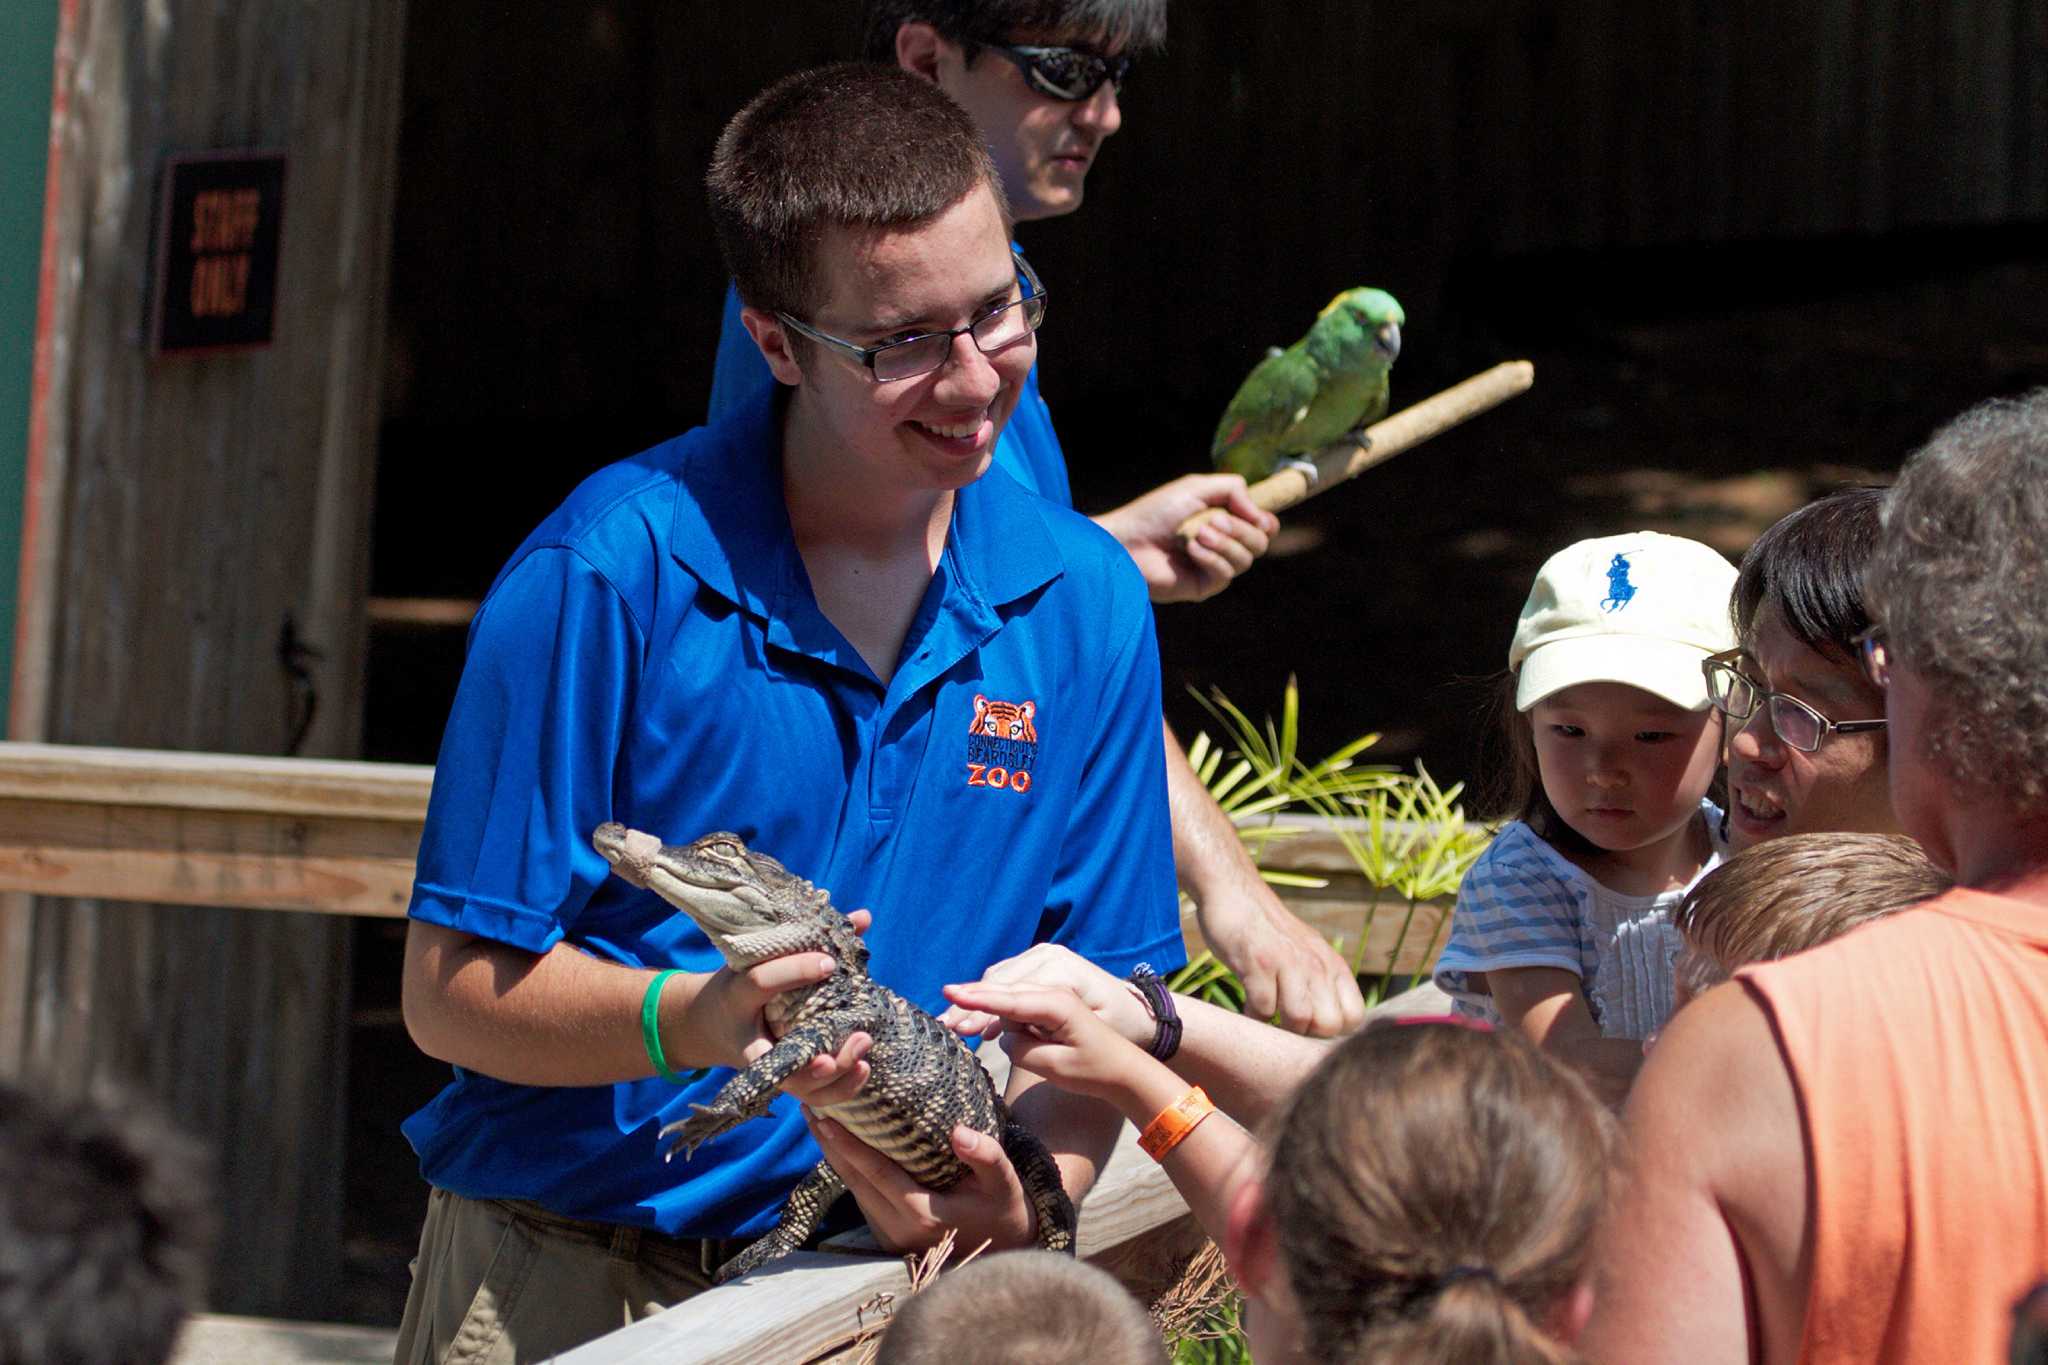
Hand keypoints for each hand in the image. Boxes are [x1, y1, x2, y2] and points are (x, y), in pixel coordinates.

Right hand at [677, 910, 876, 1082]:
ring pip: (800, 1087)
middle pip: (784, 1054)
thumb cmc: (741, 982)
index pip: (761, 982)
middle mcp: (749, 1036)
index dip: (794, 970)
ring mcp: (765, 1064)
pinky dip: (837, 1089)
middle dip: (822, 1048)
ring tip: (865, 1054)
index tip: (828, 962)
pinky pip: (809, 1096)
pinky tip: (863, 1069)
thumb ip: (811, 941)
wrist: (705, 1025)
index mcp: (737, 994)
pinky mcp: (780, 1080)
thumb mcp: (761, 958)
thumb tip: (864, 917)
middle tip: (861, 1035)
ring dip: (837, 1077)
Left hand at [803, 1110, 1036, 1253]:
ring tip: (818, 1119)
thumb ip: (986, 1156)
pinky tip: (838, 1145)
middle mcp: (898, 1228)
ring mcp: (890, 1236)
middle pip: (854, 1180)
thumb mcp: (1004, 1183)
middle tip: (809, 1106)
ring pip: (853, 1190)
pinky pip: (862, 1198)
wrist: (1004, 1252)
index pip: (876, 1173)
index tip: (826, 1117)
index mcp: (922, 1214)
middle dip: (829, 1144)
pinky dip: (848, 1170)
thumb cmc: (1003, 1211)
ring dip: (834, 1155)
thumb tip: (960, 1132)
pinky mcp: (888, 1236)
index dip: (848, 1145)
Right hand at [942, 982, 1156, 1104]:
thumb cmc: (1097, 1069)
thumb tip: (1003, 1036)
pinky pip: (1015, 995)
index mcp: (1059, 999)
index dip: (977, 997)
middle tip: (942, 1021)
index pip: (1010, 997)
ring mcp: (1051, 983)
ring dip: (982, 1006)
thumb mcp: (1059, 1067)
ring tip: (954, 1024)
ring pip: (1006, 988)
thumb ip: (1024, 1049)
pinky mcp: (1048, 993)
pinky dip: (997, 1008)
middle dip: (971, 1003)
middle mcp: (1054, 983)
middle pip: (1003, 986)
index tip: (950, 993)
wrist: (1126, 1065)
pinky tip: (982, 1028)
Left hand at [1092, 474, 1277, 603]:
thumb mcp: (1196, 487)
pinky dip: (1211, 558)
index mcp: (1224, 520)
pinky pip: (1225, 574)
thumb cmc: (1155, 512)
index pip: (1264, 526)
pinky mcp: (1203, 586)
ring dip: (1224, 543)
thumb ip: (1233, 489)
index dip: (1265, 521)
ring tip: (1196, 534)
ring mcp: (1213, 566)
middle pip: (1260, 543)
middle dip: (1241, 529)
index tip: (1257, 517)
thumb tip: (1261, 514)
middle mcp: (1222, 544)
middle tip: (1214, 521)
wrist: (1126, 540)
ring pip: (1246, 559)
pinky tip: (1190, 550)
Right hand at [1200, 891, 1363, 1036]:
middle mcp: (1316, 964)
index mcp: (1332, 965)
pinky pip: (1262, 1009)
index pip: (1354, 1017)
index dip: (1334, 1032)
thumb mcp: (1307, 952)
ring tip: (1267, 1016)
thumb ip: (1321, 983)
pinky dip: (1252, 1017)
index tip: (1310, 1028)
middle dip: (1305, 1035)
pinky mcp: (1257, 963)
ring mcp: (1287, 962)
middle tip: (1285, 1024)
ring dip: (1279, 1028)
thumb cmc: (1269, 933)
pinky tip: (1247, 1007)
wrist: (1235, 892)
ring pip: (1298, 1019)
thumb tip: (1328, 1028)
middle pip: (1328, 1025)